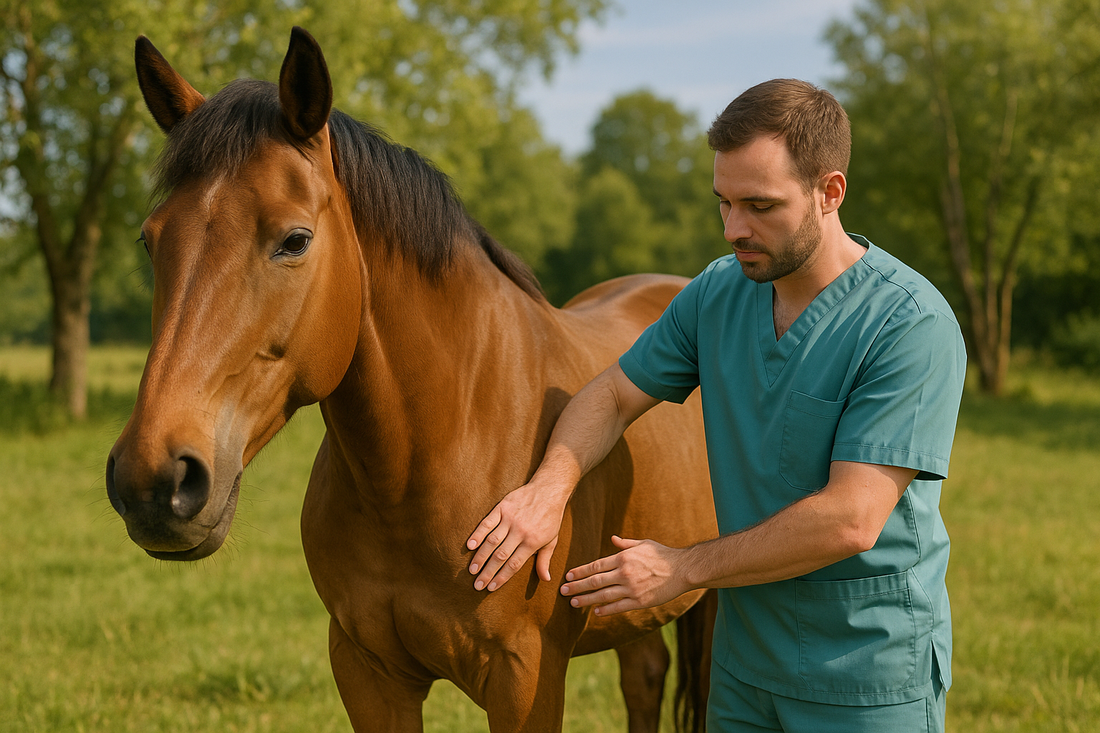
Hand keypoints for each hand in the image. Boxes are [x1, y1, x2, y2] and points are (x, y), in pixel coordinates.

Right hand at [466, 482, 564, 591]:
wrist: (548, 490)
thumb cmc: (551, 517)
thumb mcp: (552, 540)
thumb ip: (545, 560)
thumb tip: (545, 579)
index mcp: (532, 541)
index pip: (514, 564)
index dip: (502, 577)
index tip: (491, 588)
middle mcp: (520, 531)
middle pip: (500, 555)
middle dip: (488, 572)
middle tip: (477, 585)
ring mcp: (510, 519)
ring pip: (492, 541)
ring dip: (480, 556)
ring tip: (472, 570)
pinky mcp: (503, 507)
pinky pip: (487, 522)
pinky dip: (478, 534)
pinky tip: (469, 545)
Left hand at [560, 536, 688, 616]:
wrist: (683, 570)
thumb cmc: (663, 554)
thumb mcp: (643, 544)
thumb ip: (625, 544)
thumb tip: (612, 539)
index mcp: (623, 558)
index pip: (595, 566)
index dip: (580, 571)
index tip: (569, 576)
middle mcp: (624, 573)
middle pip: (595, 581)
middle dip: (577, 587)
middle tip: (563, 591)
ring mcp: (631, 589)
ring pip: (603, 596)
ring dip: (586, 600)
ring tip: (573, 603)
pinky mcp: (640, 601)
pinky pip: (618, 607)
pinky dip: (606, 610)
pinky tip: (596, 612)